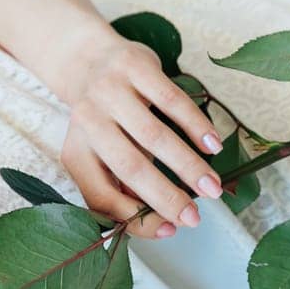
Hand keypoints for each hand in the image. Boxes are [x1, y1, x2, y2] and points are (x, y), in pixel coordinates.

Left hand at [58, 30, 226, 239]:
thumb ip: (122, 185)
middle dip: (166, 197)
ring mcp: (110, 92)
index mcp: (76, 154)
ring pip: (153, 135)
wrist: (84, 58)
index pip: (101, 196)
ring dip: (187, 165)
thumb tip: (160, 222)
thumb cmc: (101, 120)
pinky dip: (195, 125)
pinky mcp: (133, 67)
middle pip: (130, 167)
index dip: (135, 218)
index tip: (170, 230)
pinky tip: (213, 145)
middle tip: (195, 218)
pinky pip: (170, 100)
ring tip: (212, 188)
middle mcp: (88, 123)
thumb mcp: (99, 153)